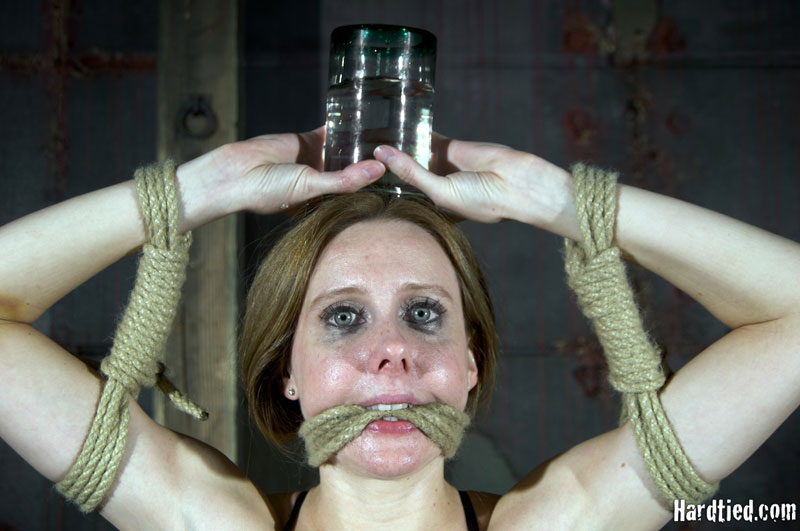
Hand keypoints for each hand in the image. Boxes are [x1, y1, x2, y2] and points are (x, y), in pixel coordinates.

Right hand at [180, 126, 385, 218]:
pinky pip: (332, 133)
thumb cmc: (269, 191)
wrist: (237, 171)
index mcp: (327, 202)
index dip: (379, 188)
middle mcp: (325, 183)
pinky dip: (345, 127)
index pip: (360, 194)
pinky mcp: (308, 142)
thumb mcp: (311, 188)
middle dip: (376, 164)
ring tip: (391, 135)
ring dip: (363, 143)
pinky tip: (364, 119)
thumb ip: (344, 180)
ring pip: (347, 150)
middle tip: (406, 154)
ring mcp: (318, 161)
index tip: (404, 181)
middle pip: (357, 171)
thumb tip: (377, 170)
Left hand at [373, 134, 573, 230]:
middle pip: (402, 174)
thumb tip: (382, 153)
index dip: (379, 189)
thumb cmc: (482, 201)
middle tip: (353, 153)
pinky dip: (413, 132)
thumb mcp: (441, 191)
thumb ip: (412, 172)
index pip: (399, 197)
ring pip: (412, 154)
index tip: (354, 179)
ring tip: (368, 136)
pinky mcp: (450, 148)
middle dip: (383, 166)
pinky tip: (393, 124)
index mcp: (430, 208)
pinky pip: (427, 138)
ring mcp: (441, 167)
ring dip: (396, 147)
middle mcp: (433, 188)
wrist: (517, 184)